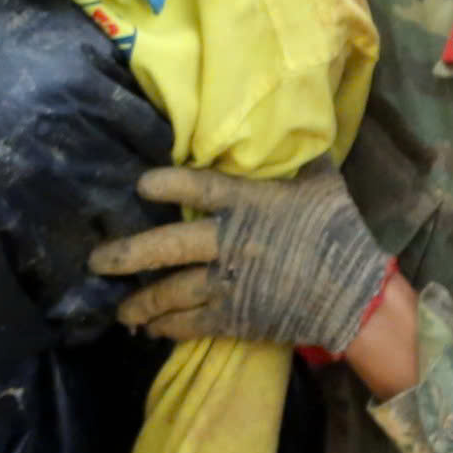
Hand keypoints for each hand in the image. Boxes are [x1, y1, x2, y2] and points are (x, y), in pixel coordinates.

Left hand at [90, 163, 390, 350]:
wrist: (357, 296)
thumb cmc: (339, 234)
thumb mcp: (324, 186)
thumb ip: (299, 158)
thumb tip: (294, 122)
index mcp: (251, 205)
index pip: (201, 189)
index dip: (169, 186)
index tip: (140, 184)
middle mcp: (232, 243)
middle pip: (170, 247)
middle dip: (128, 253)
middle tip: (95, 260)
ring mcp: (231, 283)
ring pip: (173, 292)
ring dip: (141, 302)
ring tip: (118, 309)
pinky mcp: (237, 316)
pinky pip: (192, 323)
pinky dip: (168, 327)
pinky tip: (150, 329)